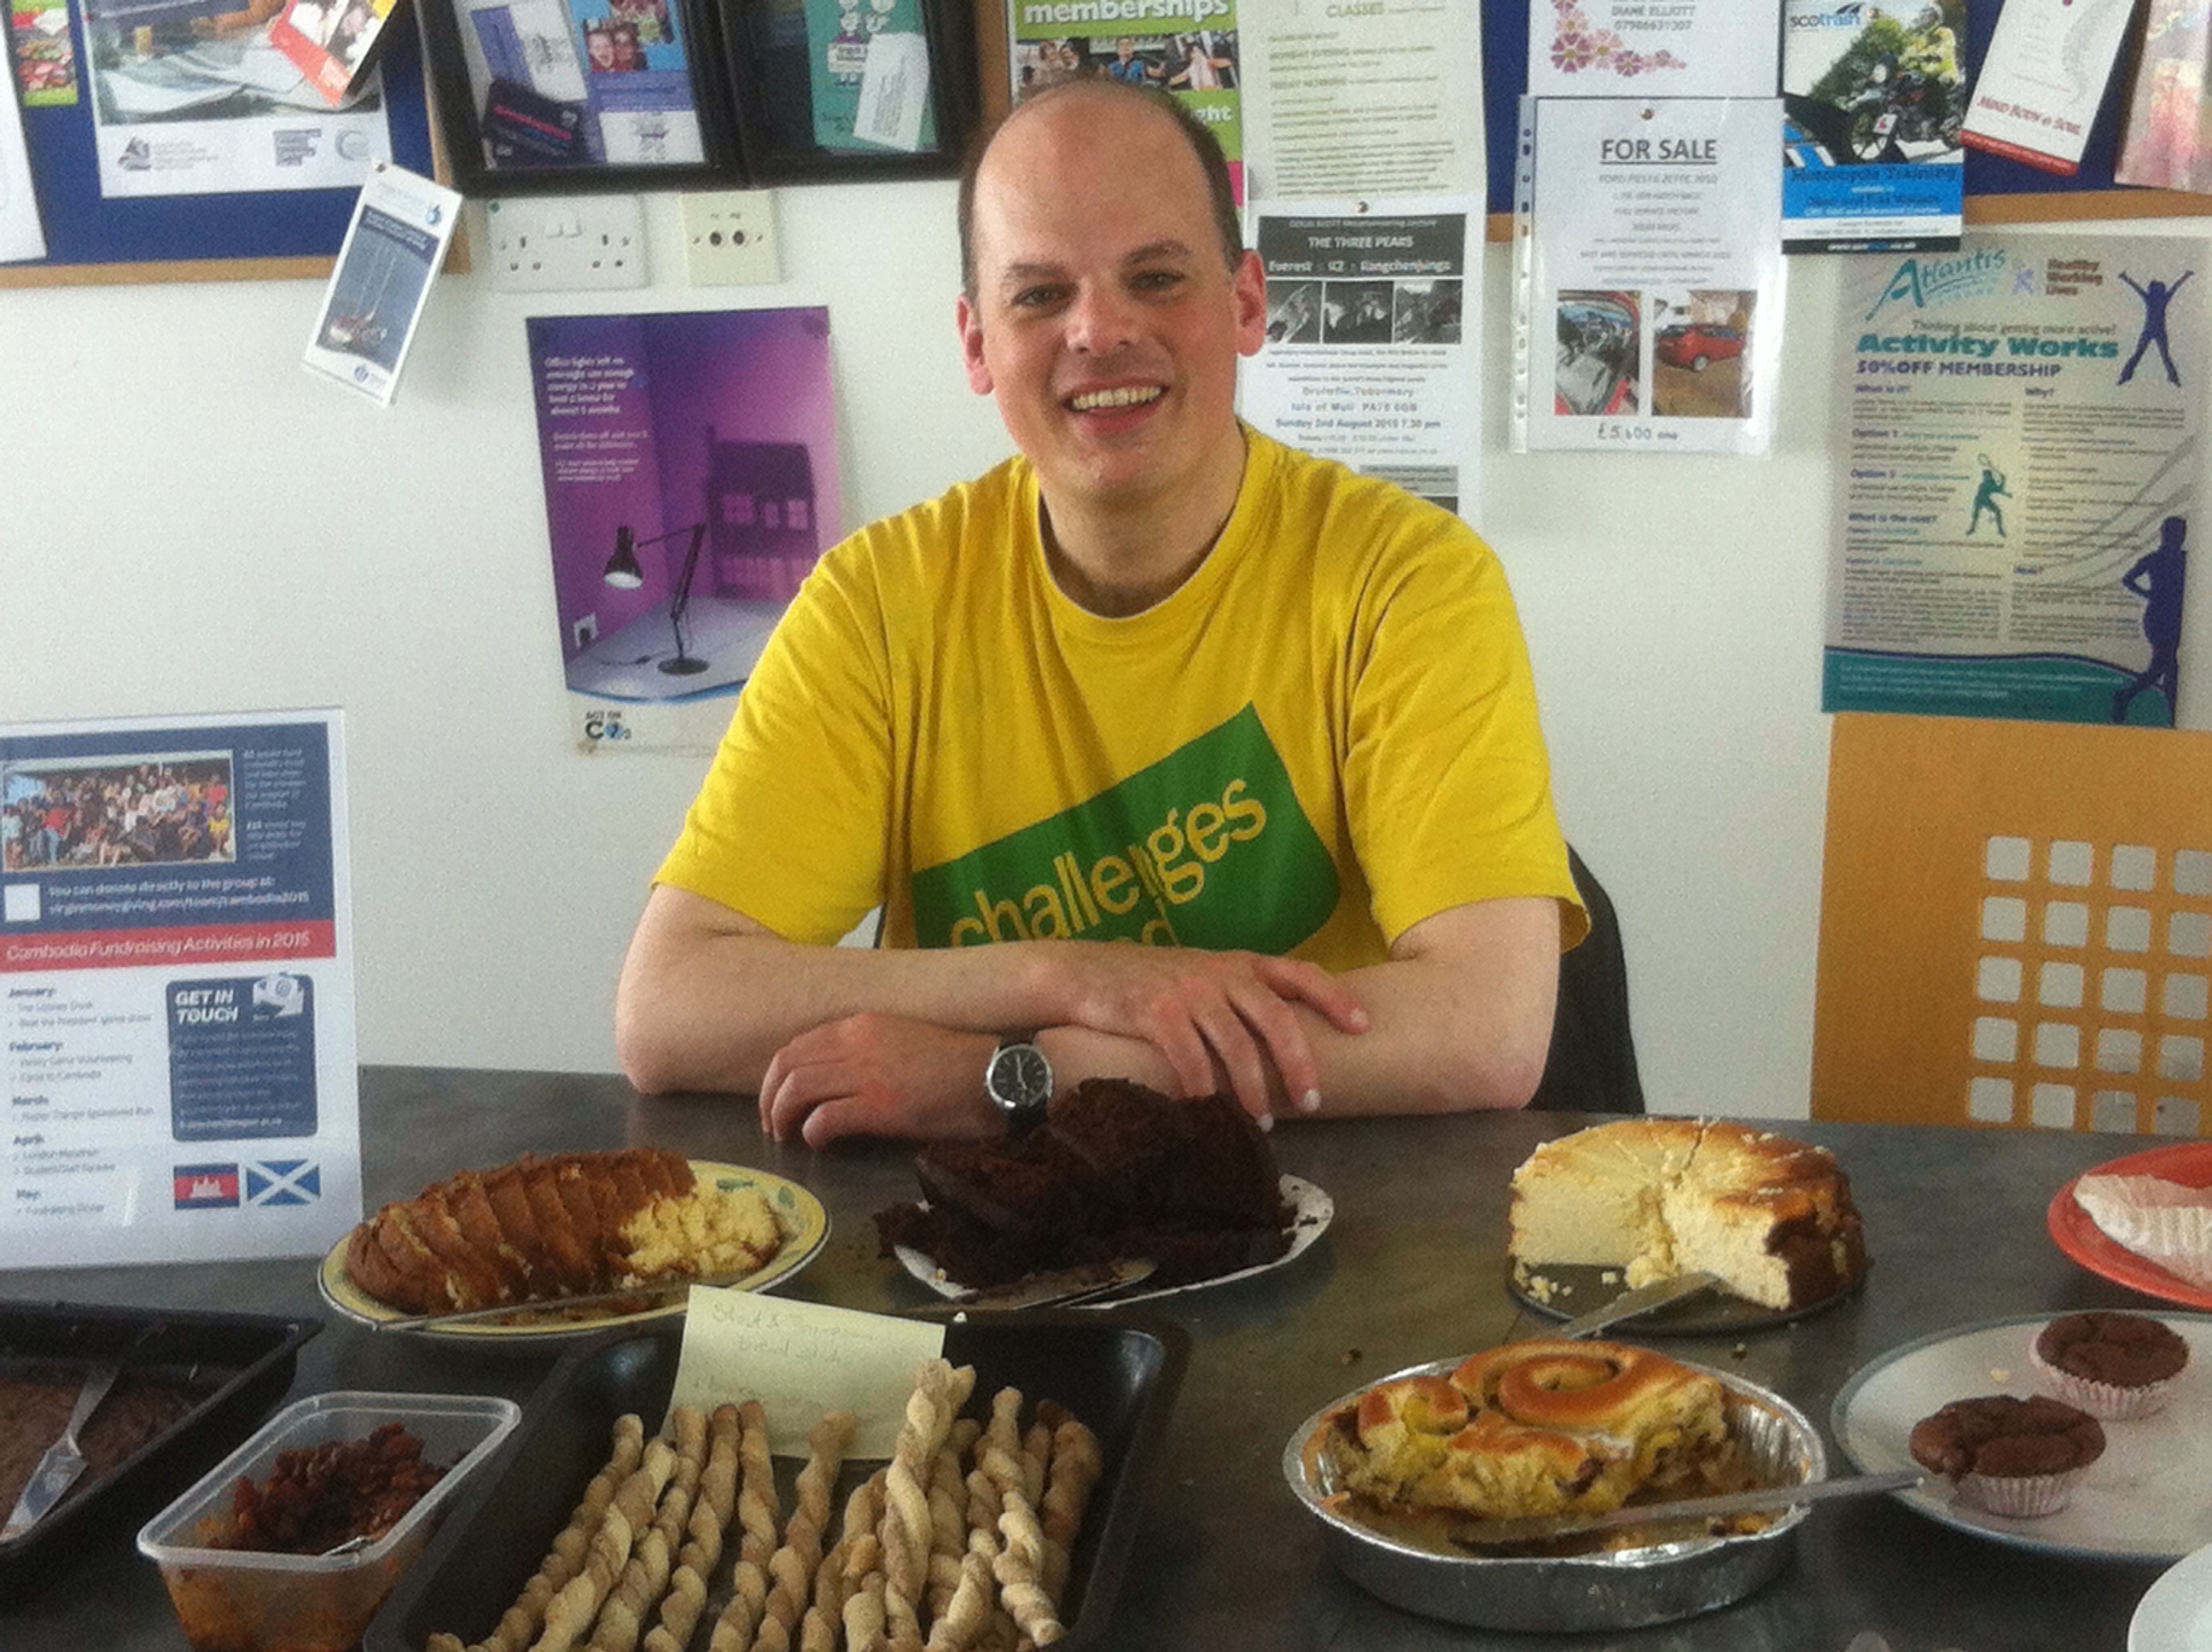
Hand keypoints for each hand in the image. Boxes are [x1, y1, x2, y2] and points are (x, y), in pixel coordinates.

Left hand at [758, 1014, 1000, 1147]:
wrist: (997, 1075)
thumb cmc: (955, 1063)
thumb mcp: (901, 1041)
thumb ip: (864, 1051)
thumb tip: (832, 1079)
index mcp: (861, 1024)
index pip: (796, 1045)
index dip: (775, 1077)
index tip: (775, 1100)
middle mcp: (857, 1041)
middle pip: (786, 1067)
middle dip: (770, 1099)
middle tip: (772, 1125)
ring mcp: (867, 1072)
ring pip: (797, 1091)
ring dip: (784, 1118)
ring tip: (788, 1137)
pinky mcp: (880, 1105)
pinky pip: (825, 1118)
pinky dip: (813, 1133)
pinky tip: (819, 1144)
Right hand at [1048, 944, 1368, 1122]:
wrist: (1082, 972)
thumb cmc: (1147, 983)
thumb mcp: (1201, 977)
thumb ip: (1237, 998)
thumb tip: (1280, 1042)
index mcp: (1238, 964)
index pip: (1299, 973)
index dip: (1334, 998)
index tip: (1363, 1026)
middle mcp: (1220, 973)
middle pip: (1276, 1017)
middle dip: (1299, 1063)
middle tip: (1313, 1100)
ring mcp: (1188, 990)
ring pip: (1236, 1044)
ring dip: (1253, 1087)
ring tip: (1262, 1120)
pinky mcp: (1156, 1011)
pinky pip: (1190, 1057)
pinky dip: (1202, 1088)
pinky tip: (1206, 1109)